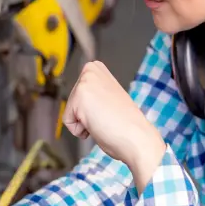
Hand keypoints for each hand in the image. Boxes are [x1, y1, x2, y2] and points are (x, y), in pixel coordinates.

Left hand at [63, 61, 166, 187]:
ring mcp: (85, 82)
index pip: (76, 95)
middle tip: (105, 116)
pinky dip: (80, 130)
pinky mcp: (79, 96)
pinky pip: (68, 121)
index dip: (89, 109)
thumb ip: (94, 94)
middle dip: (85, 115)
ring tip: (103, 119)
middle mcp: (90, 71)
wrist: (136, 136)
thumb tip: (85, 101)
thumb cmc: (126, 124)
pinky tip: (98, 124)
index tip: (106, 109)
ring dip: (83, 122)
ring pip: (70, 111)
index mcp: (97, 69)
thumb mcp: (107, 97)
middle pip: (72, 102)